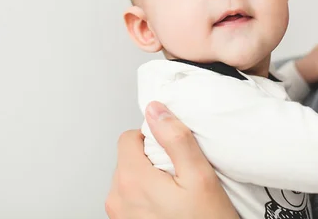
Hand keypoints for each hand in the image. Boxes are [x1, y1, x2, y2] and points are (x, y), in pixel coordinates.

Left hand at [105, 102, 238, 218]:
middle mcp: (117, 198)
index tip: (173, 154)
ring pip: (131, 178)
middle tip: (180, 177)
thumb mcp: (200, 177)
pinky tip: (171, 208)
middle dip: (153, 160)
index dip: (154, 139)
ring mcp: (119, 215)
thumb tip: (156, 110)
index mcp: (131, 180)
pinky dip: (148, 198)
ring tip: (177, 196)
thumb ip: (176, 139)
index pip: (129, 137)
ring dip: (150, 179)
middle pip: (129, 158)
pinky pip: (132, 199)